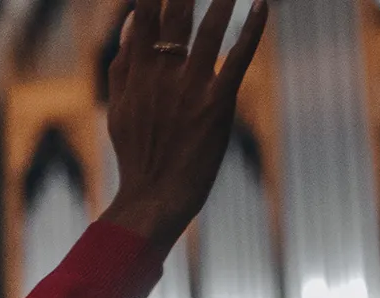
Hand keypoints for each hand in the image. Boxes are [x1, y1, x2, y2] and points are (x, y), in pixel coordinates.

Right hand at [100, 0, 267, 246]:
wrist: (154, 197)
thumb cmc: (137, 155)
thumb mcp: (118, 109)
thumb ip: (122, 66)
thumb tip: (126, 22)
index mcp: (138, 74)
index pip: (143, 19)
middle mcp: (162, 75)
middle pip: (175, 17)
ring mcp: (190, 88)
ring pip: (208, 31)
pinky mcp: (217, 104)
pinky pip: (237, 59)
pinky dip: (251, 30)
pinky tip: (261, 5)